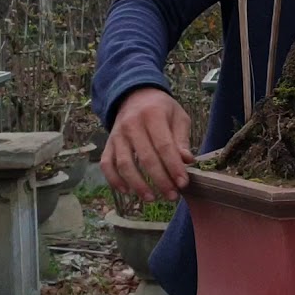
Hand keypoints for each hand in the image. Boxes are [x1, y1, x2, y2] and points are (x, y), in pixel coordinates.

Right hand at [101, 87, 194, 201]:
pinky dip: (114, 180)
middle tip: (172, 196)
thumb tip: (187, 161)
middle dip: (160, 180)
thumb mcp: (178, 117)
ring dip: (138, 185)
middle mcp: (132, 125)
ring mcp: (117, 135)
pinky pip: (107, 164)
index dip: (173, 167)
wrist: (135, 96)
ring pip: (124, 164)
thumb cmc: (162, 109)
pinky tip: (127, 192)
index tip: (183, 183)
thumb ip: (181, 139)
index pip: (164, 145)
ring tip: (152, 198)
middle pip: (145, 158)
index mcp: (153, 115)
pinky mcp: (108, 144)